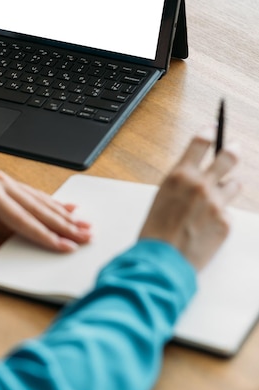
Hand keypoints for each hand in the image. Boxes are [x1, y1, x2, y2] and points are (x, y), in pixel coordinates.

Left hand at [0, 156, 90, 271]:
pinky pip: (34, 193)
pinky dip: (53, 202)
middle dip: (65, 225)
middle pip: (40, 209)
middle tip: (87, 236)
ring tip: (85, 224)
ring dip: (64, 213)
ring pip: (41, 200)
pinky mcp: (7, 180)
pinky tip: (68, 207)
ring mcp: (6, 180)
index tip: (65, 246)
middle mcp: (2, 184)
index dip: (46, 236)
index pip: (25, 221)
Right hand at [139, 129, 240, 269]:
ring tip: (219, 196)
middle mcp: (200, 184)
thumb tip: (196, 179)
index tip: (213, 128)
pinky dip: (220, 217)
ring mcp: (216, 203)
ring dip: (228, 187)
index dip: (209, 132)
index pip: (200, 143)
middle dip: (232, 151)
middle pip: (227, 157)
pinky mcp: (225, 222)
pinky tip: (207, 227)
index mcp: (180, 175)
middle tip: (235, 148)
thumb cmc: (156, 231)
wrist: (162, 260)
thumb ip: (181, 184)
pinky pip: (228, 213)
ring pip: (234, 185)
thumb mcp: (163, 197)